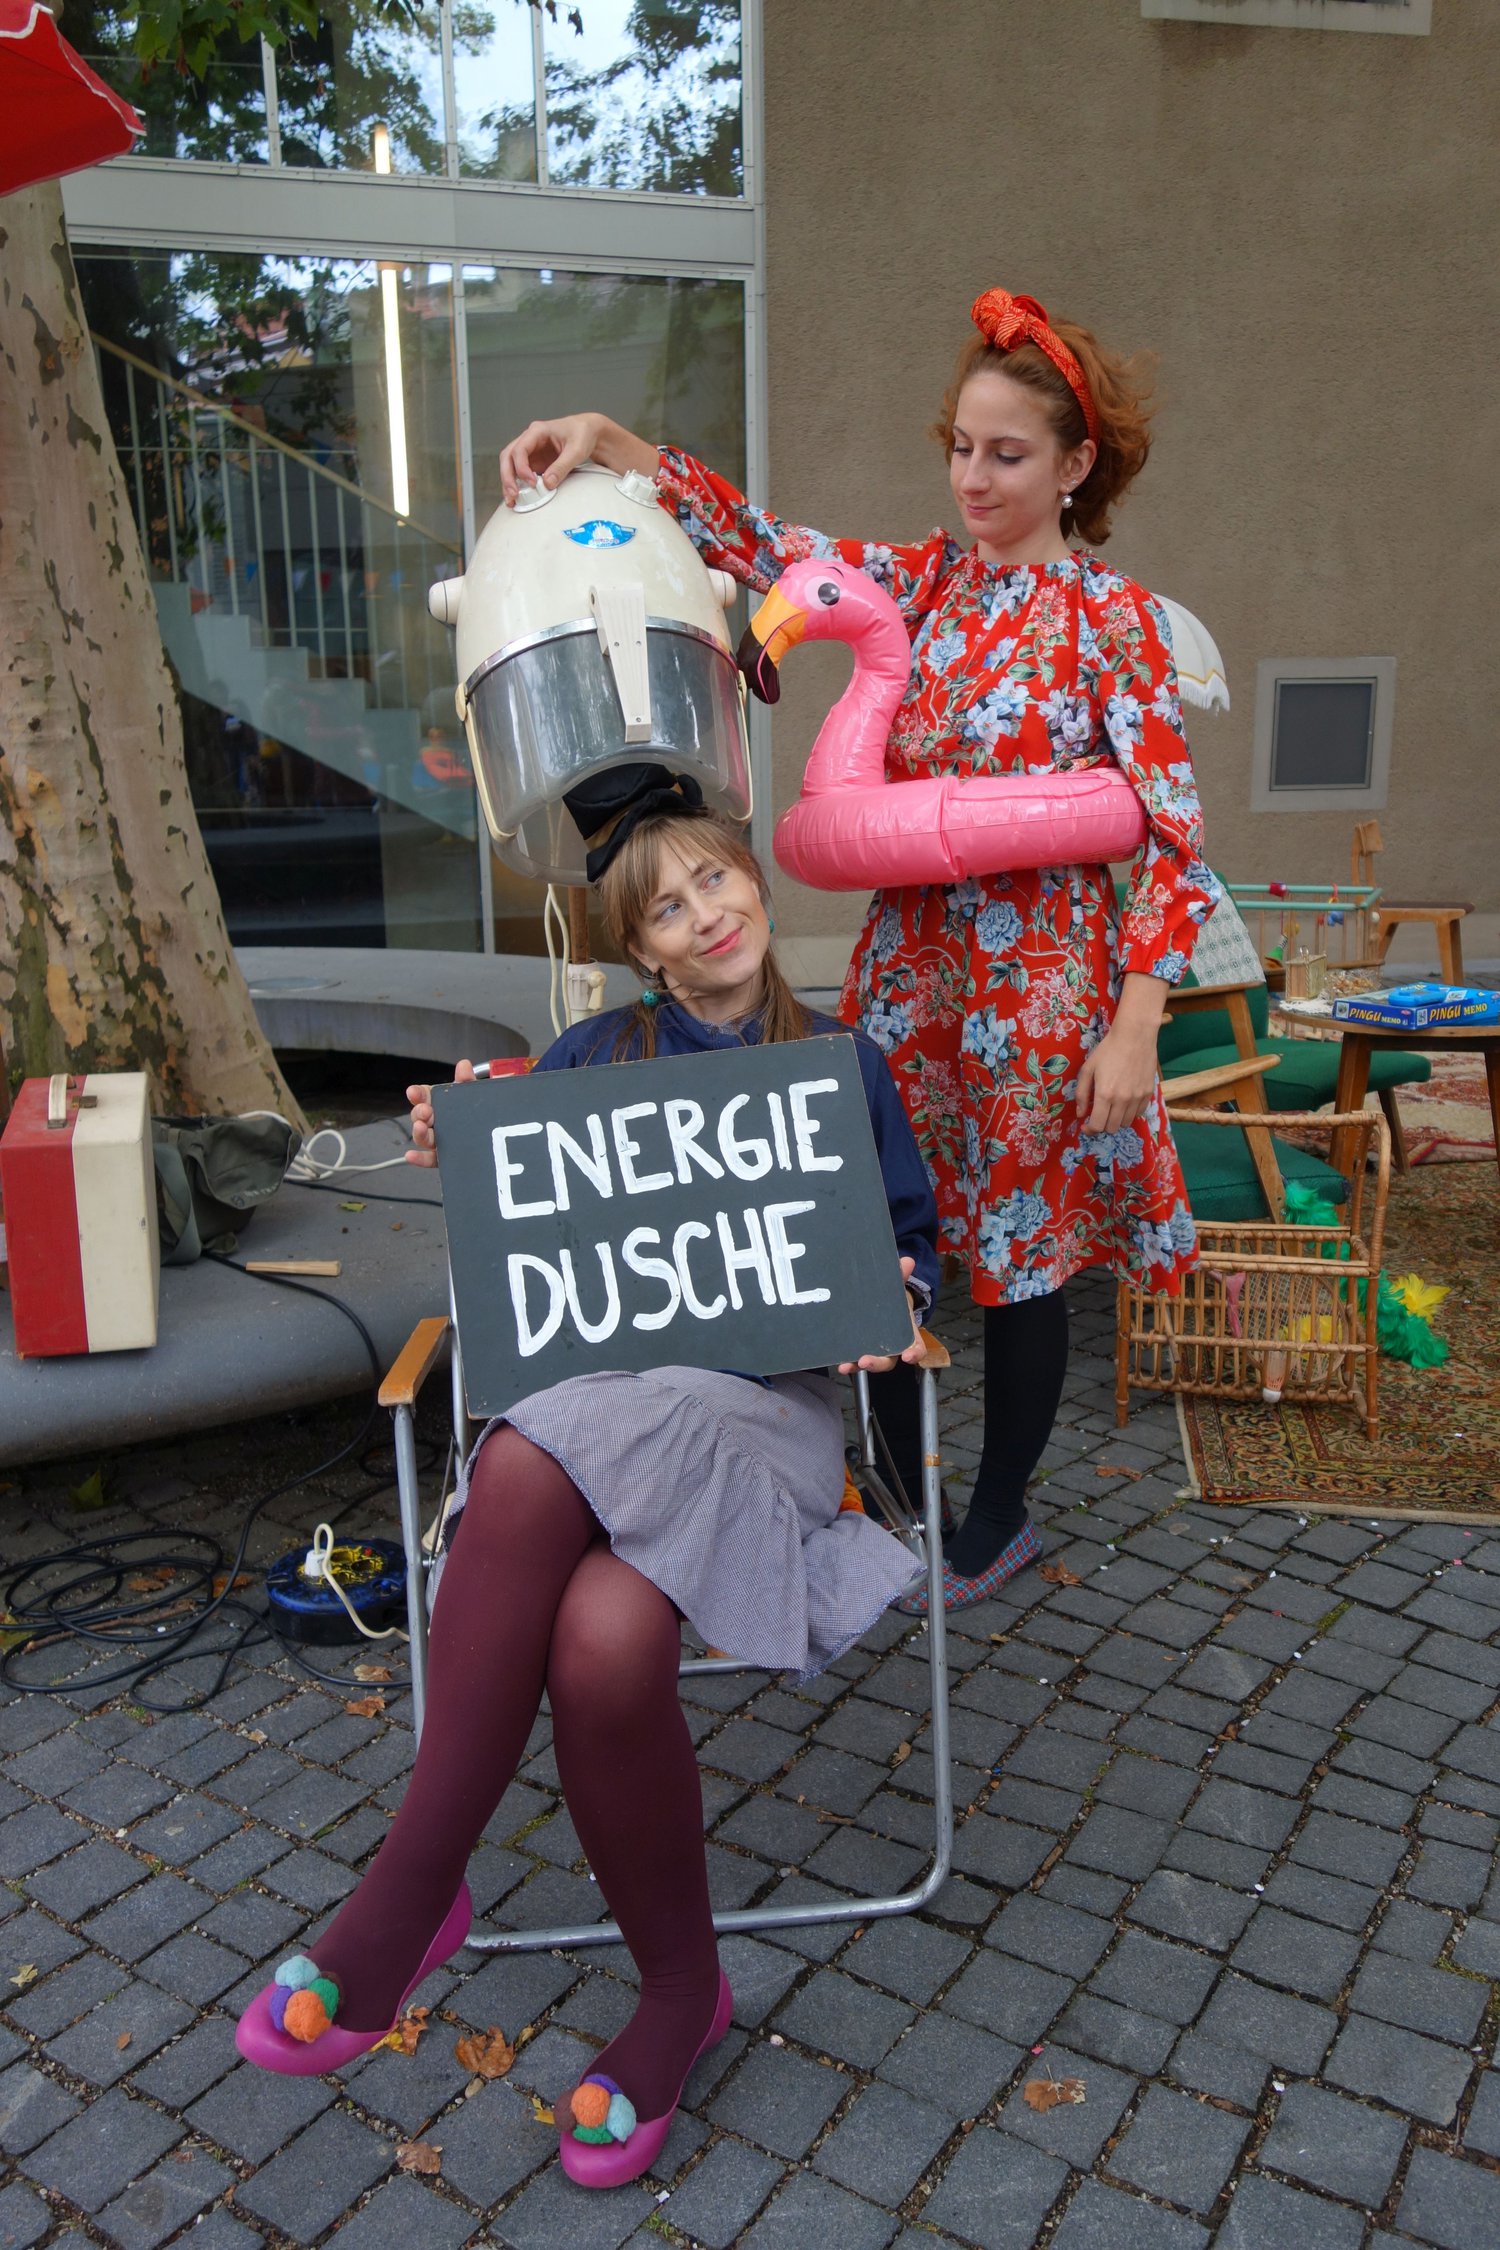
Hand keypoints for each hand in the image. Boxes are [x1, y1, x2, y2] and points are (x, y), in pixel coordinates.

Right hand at [404, 1058, 475, 1166]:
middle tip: (425, 1111)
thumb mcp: (475, 1095)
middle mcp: (437, 1122)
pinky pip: (430, 1160)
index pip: (425, 1096)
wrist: (494, 1136)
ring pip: (424, 1138)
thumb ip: (468, 1081)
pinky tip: (411, 1156)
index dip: (418, 1094)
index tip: (413, 1091)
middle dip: (420, 1112)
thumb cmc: (478, 1113)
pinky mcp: (444, 1159)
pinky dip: (419, 1159)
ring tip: (421, 1127)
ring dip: (418, 1132)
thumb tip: (464, 1065)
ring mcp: (439, 1141)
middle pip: (421, 1116)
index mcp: (441, 1103)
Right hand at [498, 413, 657, 505]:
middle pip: (508, 457)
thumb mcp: (576, 450)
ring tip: (512, 501)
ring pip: (510, 465)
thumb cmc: (582, 435)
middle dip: (508, 476)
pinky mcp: (535, 463)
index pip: (520, 448)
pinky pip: (521, 474)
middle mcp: (529, 440)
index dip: (522, 467)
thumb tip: (547, 484)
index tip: (531, 482)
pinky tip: (519, 499)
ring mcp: (531, 452)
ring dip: (509, 483)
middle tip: (513, 495)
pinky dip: (518, 486)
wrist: (588, 433)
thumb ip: (562, 467)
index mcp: (537, 431)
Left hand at [838, 1257, 926, 1373]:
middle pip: (889, 1361)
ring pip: (870, 1363)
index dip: (914, 1353)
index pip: (916, 1347)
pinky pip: (854, 1359)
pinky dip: (847, 1362)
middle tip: (865, 1360)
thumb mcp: (896, 1287)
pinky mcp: (860, 1349)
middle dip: (878, 1363)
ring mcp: (875, 1350)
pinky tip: (837, 1362)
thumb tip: (907, 1261)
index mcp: (907, 1333)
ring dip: (858, 1366)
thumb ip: (900, 1276)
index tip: (908, 1356)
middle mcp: (892, 1346)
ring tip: (845, 1366)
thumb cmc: (893, 1299)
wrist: (881, 1302)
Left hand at [1074, 1021, 1157, 1136]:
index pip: (1097, 1125)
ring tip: (1111, 1108)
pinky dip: (1129, 1113)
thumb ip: (1081, 1094)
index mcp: (1104, 1094)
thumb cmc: (1108, 1050)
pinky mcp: (1148, 1093)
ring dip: (1116, 1120)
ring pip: (1126, 1123)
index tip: (1086, 1126)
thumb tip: (1080, 1114)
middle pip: (1112, 1128)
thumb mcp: (1088, 1069)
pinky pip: (1138, 1114)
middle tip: (1098, 1115)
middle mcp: (1122, 1100)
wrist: (1134, 1036)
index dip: (1090, 1130)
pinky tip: (1123, 1103)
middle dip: (1102, 1125)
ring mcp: (1137, 1098)